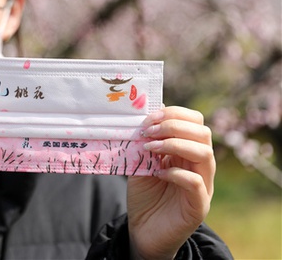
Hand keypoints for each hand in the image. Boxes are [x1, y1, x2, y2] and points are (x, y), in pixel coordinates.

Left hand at [127, 106, 214, 259]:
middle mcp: (200, 166)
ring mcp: (203, 186)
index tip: (150, 117)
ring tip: (150, 148)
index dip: (174, 114)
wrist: (143, 231)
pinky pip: (196, 182)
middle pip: (203, 133)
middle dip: (174, 126)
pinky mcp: (199, 206)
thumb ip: (145, 143)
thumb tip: (145, 116)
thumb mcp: (141, 163)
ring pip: (204, 154)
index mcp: (188, 152)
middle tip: (148, 131)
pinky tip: (158, 173)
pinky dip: (176, 172)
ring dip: (175, 144)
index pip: (195, 122)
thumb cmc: (145, 196)